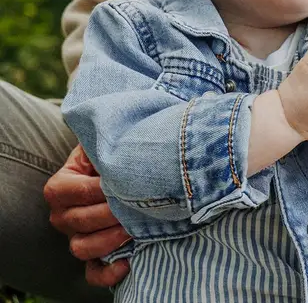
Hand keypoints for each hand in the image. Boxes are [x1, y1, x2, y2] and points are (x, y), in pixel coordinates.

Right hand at [43, 144, 130, 286]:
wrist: (126, 171)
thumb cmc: (116, 154)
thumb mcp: (107, 144)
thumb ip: (107, 146)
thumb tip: (121, 150)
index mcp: (59, 187)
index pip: (74, 192)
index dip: (101, 189)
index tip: (127, 181)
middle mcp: (62, 215)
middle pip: (80, 221)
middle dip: (112, 213)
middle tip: (138, 205)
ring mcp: (76, 236)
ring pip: (83, 248)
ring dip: (111, 239)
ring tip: (135, 227)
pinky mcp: (94, 255)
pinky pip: (93, 272)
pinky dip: (109, 272)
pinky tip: (128, 261)